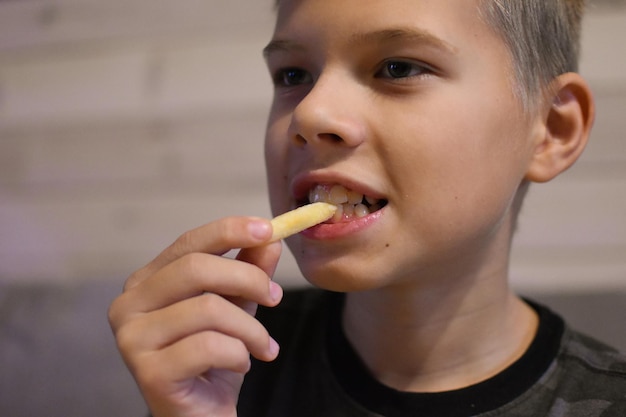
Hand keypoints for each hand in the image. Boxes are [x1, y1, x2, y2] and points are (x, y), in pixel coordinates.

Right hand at [108, 217, 282, 416]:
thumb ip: (248, 271)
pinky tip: (242, 364)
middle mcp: (129, 304)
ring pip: (209, 309)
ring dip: (251, 328)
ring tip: (263, 346)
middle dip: (249, 279)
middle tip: (275, 298)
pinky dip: (239, 354)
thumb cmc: (213, 360)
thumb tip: (269, 240)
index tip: (269, 230)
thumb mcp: (236, 307)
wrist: (200, 416)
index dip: (229, 231)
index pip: (189, 243)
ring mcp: (133, 338)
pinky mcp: (148, 371)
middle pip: (197, 269)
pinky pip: (210, 346)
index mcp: (147, 282)